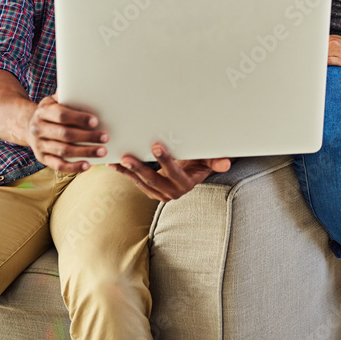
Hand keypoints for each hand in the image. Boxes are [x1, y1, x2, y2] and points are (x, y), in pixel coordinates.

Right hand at [25, 95, 107, 172]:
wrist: (28, 126)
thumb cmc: (50, 111)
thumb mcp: (54, 100)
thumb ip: (66, 95)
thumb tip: (82, 82)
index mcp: (43, 112)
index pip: (61, 116)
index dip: (79, 118)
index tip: (95, 121)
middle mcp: (39, 129)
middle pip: (65, 134)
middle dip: (87, 136)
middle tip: (105, 137)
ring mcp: (39, 145)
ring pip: (63, 151)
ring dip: (84, 152)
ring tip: (102, 151)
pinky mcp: (42, 158)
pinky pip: (58, 165)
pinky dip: (73, 167)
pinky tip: (87, 165)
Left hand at [110, 142, 231, 202]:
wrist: (192, 174)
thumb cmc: (199, 162)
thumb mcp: (208, 161)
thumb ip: (215, 161)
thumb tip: (227, 163)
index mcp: (186, 184)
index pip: (175, 172)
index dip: (165, 160)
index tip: (156, 146)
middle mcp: (172, 192)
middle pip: (154, 180)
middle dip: (140, 169)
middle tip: (128, 157)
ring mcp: (159, 193)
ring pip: (142, 183)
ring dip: (128, 172)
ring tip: (118, 160)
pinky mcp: (150, 191)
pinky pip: (135, 182)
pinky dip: (124, 174)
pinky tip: (113, 165)